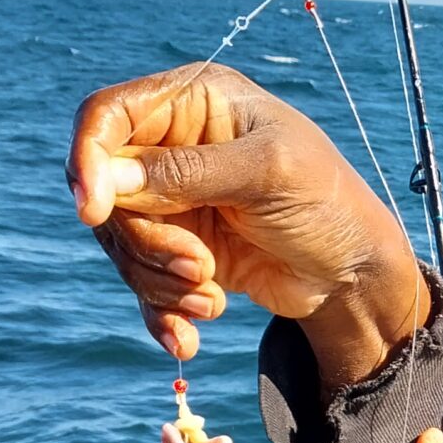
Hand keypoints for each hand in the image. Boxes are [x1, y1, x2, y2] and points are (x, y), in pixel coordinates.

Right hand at [67, 62, 429, 378]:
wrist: (354, 272)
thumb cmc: (327, 202)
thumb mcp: (266, 174)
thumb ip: (186, 173)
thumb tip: (106, 177)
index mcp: (192, 101)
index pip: (107, 115)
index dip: (88, 158)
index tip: (94, 211)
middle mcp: (172, 146)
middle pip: (106, 191)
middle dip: (147, 241)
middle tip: (200, 267)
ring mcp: (171, 201)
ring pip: (121, 243)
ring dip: (160, 281)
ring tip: (211, 295)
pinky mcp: (178, 250)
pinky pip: (140, 282)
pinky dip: (161, 313)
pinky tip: (187, 341)